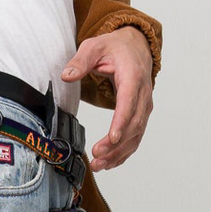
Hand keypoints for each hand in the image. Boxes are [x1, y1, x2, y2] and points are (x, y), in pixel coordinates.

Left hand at [62, 26, 154, 172]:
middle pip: (134, 124)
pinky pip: (136, 137)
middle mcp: (143, 94)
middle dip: (117, 143)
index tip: (112, 138)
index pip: (129, 102)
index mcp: (133, 76)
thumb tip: (66, 75)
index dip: (121, 122)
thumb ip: (80, 61)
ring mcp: (144, 106)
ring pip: (136, 134)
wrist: (135, 47)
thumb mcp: (94, 46)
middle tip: (97, 155)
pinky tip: (110, 163)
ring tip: (100, 165)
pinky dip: (124, 152)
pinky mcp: (141, 115)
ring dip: (119, 152)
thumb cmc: (115, 48)